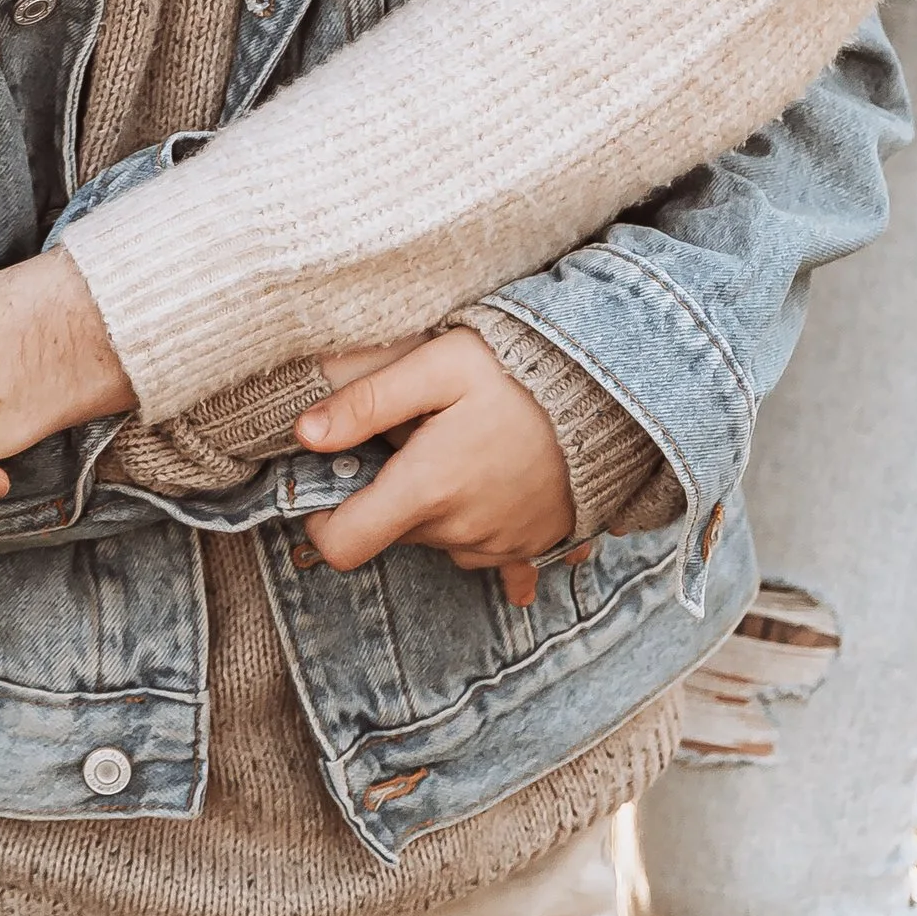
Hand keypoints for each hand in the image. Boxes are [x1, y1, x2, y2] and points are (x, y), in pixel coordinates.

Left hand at [295, 330, 576, 605]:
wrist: (612, 394)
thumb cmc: (519, 370)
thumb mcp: (438, 364)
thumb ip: (367, 399)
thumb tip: (304, 433)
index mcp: (427, 490)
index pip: (342, 546)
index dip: (321, 520)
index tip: (330, 482)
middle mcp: (458, 532)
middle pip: (390, 531)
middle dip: (388, 490)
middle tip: (415, 434)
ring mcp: (498, 545)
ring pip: (435, 536)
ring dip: (434, 502)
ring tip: (464, 445)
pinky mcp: (530, 545)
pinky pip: (484, 550)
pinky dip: (478, 522)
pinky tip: (492, 486)